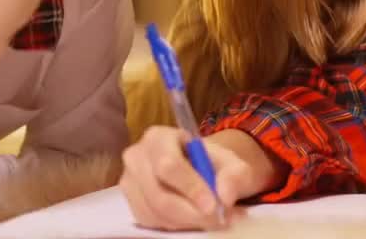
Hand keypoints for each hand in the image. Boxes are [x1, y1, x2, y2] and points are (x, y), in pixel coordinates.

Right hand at [119, 127, 286, 230]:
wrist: (202, 172)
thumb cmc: (214, 164)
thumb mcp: (234, 164)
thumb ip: (235, 176)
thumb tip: (225, 196)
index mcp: (159, 137)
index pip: (169, 164)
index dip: (190, 187)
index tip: (213, 206)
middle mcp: (137, 158)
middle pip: (158, 194)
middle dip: (190, 212)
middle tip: (218, 221)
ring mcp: (130, 183)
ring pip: (155, 213)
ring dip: (186, 222)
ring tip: (212, 220)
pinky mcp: (132, 205)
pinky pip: (151, 223)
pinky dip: (176, 227)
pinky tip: (194, 220)